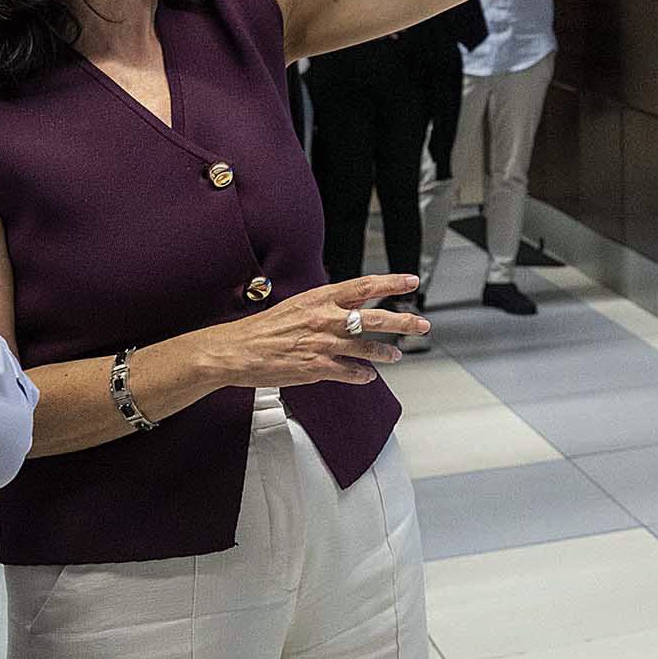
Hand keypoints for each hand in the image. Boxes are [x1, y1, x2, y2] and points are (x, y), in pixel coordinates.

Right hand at [198, 274, 426, 387]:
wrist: (236, 350)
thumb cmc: (263, 328)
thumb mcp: (297, 305)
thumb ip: (325, 306)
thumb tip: (346, 307)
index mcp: (320, 298)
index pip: (364, 286)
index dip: (391, 283)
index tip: (410, 281)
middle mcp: (325, 318)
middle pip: (373, 318)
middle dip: (402, 321)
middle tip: (421, 325)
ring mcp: (322, 344)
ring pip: (366, 348)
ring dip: (385, 352)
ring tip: (396, 355)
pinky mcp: (316, 368)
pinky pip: (348, 372)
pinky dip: (361, 375)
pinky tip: (368, 376)